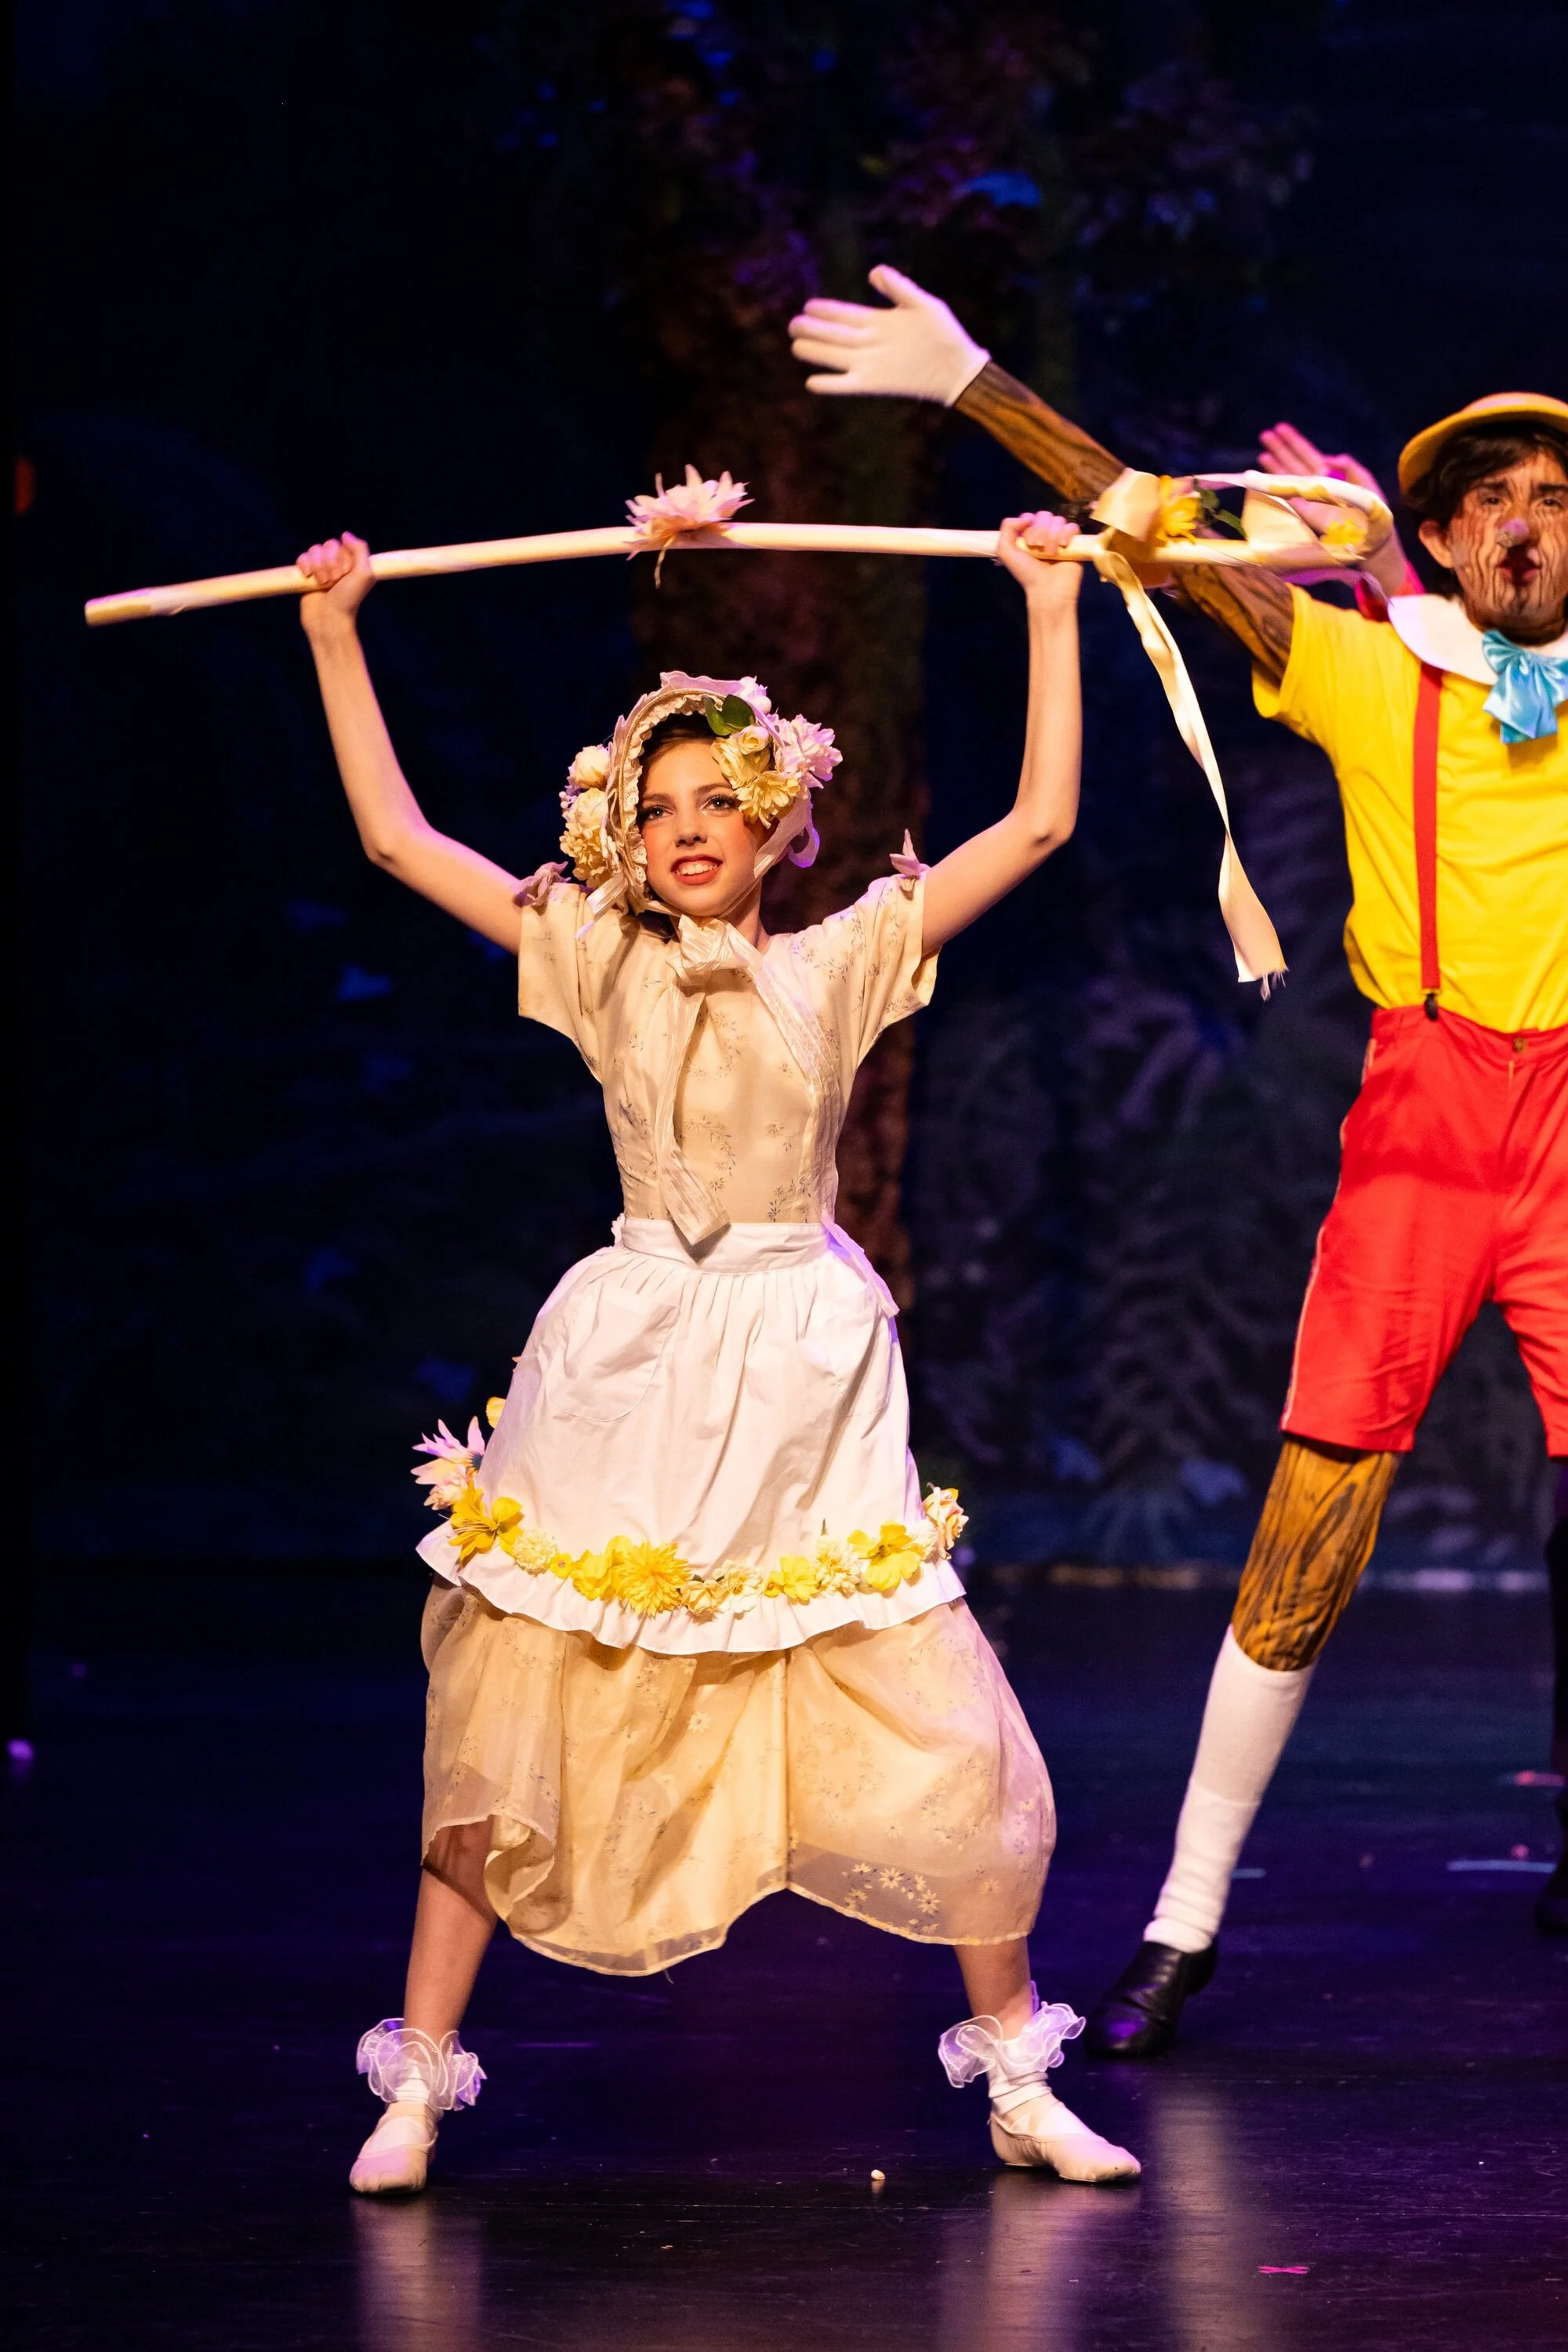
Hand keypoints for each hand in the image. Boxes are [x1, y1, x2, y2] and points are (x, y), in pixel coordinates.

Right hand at [297, 531, 373, 633]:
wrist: (329, 619)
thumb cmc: (349, 600)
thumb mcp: (364, 574)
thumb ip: (361, 550)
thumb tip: (345, 534)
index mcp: (353, 563)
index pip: (343, 544)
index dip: (342, 558)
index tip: (346, 574)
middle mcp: (338, 564)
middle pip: (328, 545)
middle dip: (330, 563)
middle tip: (334, 581)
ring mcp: (321, 569)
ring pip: (314, 550)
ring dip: (318, 566)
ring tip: (323, 584)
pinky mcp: (307, 575)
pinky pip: (302, 557)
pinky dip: (304, 564)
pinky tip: (308, 576)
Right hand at [788, 264, 988, 405]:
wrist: (958, 367)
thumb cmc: (944, 333)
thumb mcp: (923, 304)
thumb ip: (899, 287)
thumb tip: (873, 272)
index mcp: (880, 321)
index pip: (846, 314)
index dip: (828, 310)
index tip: (809, 305)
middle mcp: (871, 342)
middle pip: (836, 335)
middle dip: (814, 329)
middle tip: (793, 325)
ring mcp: (871, 363)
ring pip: (836, 357)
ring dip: (816, 352)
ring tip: (796, 346)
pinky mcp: (875, 383)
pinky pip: (848, 385)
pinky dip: (831, 385)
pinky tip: (812, 382)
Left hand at [996, 512, 1082, 606]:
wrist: (1047, 589)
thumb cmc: (1027, 573)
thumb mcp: (1005, 551)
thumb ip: (1007, 528)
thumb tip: (1026, 517)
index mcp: (1029, 536)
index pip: (1031, 516)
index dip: (1029, 524)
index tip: (1028, 540)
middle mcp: (1045, 535)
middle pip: (1044, 515)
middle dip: (1040, 530)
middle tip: (1038, 548)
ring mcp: (1061, 538)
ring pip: (1058, 520)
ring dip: (1052, 535)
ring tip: (1051, 553)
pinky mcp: (1076, 543)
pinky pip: (1073, 527)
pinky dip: (1067, 534)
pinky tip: (1063, 546)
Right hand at [1257, 421, 1389, 531]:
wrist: (1370, 532)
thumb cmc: (1371, 505)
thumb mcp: (1363, 478)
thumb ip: (1348, 465)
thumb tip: (1327, 457)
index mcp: (1330, 472)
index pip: (1308, 453)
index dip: (1294, 441)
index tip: (1281, 428)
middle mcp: (1316, 483)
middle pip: (1294, 462)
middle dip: (1280, 449)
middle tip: (1265, 434)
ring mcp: (1309, 498)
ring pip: (1288, 478)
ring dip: (1275, 466)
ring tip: (1262, 453)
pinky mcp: (1306, 513)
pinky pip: (1289, 498)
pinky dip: (1278, 489)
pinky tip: (1267, 479)